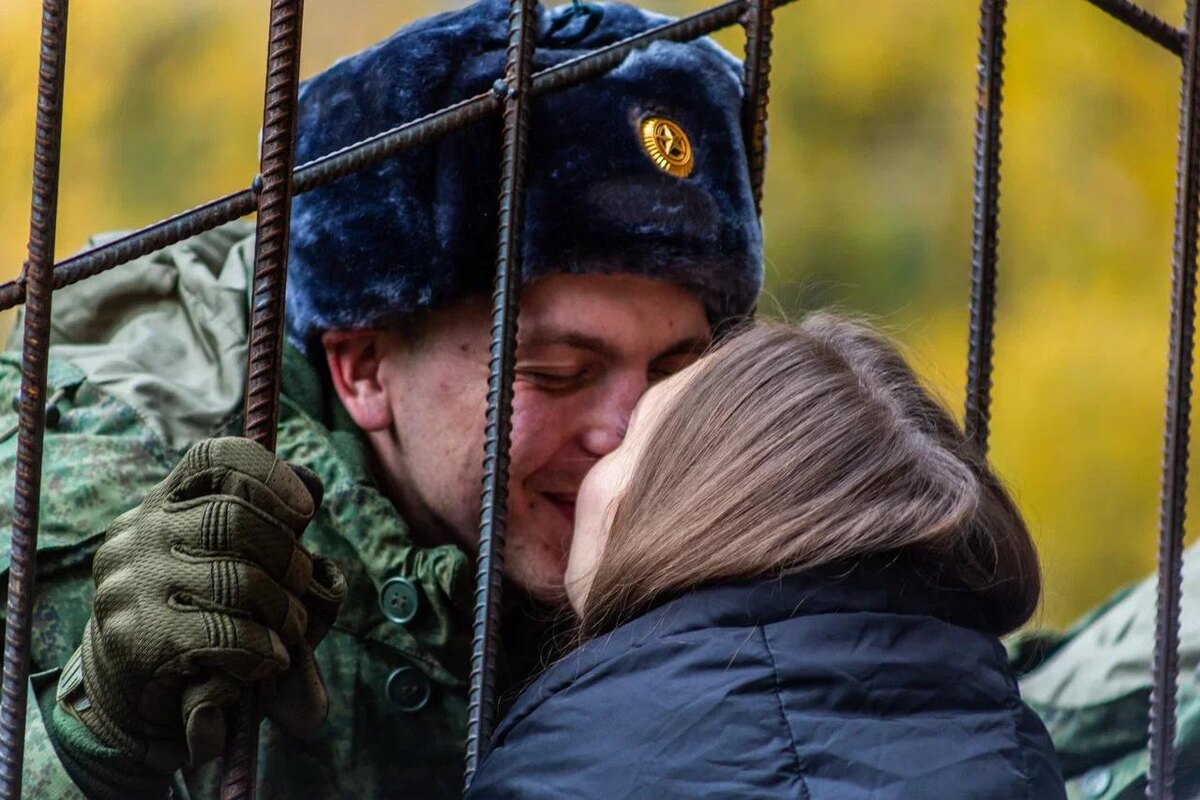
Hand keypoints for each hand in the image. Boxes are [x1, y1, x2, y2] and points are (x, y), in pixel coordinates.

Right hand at [58, 437, 345, 771]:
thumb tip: (315, 486)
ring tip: (289, 631)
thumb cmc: (203, 615)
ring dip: (284, 612)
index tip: (304, 511)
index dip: (270, 474)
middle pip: (234, 519)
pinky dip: (262, 650)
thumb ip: (270, 526)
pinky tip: (268, 660)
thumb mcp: (232, 561)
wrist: (133, 693)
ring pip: (237, 581)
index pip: (214, 458)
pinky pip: (224, 635)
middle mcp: (140, 534)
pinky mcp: (137, 640)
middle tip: (302, 587)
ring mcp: (133, 586)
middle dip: (288, 557)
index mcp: (166, 503)